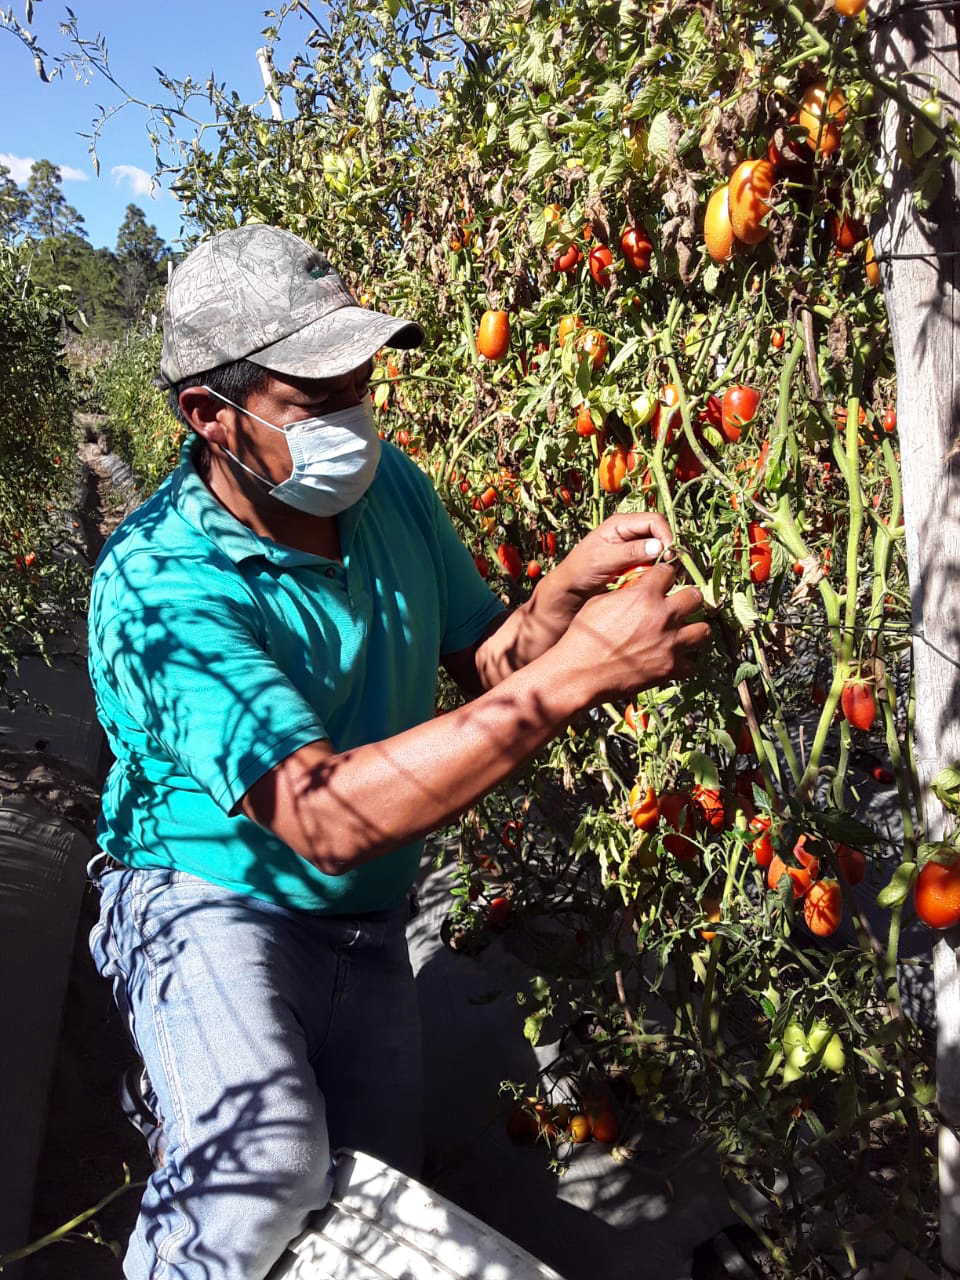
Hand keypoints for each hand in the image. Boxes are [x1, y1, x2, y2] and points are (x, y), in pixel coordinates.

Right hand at [552, 562, 711, 703]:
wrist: (580, 672)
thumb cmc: (584, 636)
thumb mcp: (599, 602)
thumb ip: (625, 593)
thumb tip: (634, 590)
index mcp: (644, 595)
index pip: (668, 572)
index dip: (665, 575)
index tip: (663, 582)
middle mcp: (663, 616)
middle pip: (695, 596)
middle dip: (688, 598)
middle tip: (679, 605)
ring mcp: (670, 643)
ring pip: (704, 630)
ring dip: (695, 628)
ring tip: (685, 631)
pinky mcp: (670, 668)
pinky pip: (692, 664)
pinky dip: (685, 661)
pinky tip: (675, 658)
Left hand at [554, 512, 675, 602]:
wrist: (571, 589)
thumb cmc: (581, 569)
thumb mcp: (603, 559)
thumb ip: (630, 552)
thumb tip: (660, 546)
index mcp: (621, 523)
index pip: (654, 520)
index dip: (666, 535)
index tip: (670, 554)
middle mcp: (631, 532)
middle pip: (662, 533)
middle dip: (672, 548)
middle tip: (677, 567)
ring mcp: (635, 548)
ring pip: (662, 549)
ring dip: (670, 560)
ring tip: (674, 575)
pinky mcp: (637, 563)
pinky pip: (656, 563)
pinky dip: (662, 570)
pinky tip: (666, 580)